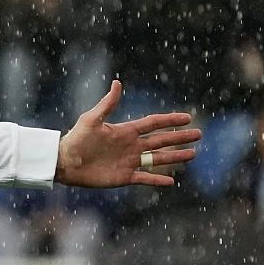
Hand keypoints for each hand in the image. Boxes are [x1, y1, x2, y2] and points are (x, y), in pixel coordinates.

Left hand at [56, 80, 201, 187]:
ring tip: (192, 154)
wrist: (64, 162)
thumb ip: (107, 104)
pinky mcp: (124, 177)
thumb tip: (117, 83)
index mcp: (125, 131)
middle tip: (199, 134)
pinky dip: (158, 180)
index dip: (170, 120)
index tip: (187, 117)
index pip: (153, 124)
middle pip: (161, 140)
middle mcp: (131, 146)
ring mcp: (129, 162)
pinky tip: (171, 181)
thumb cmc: (75, 139)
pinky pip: (145, 178)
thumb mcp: (91, 119)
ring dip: (175, 157)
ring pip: (158, 159)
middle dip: (180, 137)